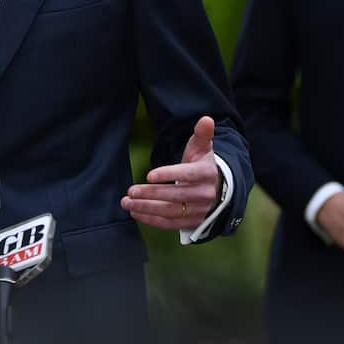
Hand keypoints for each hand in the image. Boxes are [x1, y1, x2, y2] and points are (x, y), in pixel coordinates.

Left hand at [121, 115, 220, 229]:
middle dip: (151, 194)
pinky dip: (152, 220)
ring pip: (170, 211)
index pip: (187, 175)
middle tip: (131, 191)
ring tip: (127, 203)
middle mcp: (204, 194)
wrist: (216, 188)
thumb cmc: (201, 164)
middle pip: (176, 196)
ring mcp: (198, 210)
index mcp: (206, 173)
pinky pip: (170, 224)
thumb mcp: (202, 147)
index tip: (149, 175)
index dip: (168, 175)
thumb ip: (202, 134)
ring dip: (147, 208)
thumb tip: (206, 119)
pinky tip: (136, 213)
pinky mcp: (191, 222)